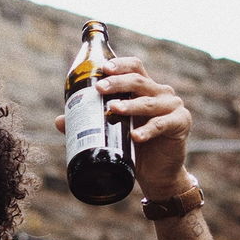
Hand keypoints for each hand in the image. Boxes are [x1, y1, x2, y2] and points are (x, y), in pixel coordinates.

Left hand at [54, 56, 193, 200]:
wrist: (158, 174)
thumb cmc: (134, 148)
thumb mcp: (112, 133)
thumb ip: (89, 124)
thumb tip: (59, 121)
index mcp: (145, 89)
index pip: (134, 68)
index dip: (119, 65)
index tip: (102, 69)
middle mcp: (160, 93)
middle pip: (139, 81)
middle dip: (118, 83)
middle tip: (100, 88)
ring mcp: (172, 107)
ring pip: (148, 102)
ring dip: (130, 105)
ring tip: (112, 109)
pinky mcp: (180, 123)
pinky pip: (162, 124)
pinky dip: (148, 130)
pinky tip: (135, 136)